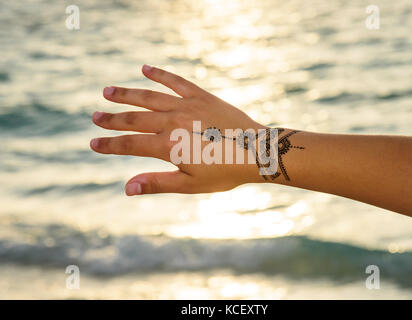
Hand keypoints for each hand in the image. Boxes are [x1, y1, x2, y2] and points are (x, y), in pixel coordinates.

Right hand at [90, 65, 266, 194]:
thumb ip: (157, 184)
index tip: (92, 143)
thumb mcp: (189, 184)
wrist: (257, 152)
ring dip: (127, 95)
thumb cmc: (224, 172)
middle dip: (113, 119)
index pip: (130, 144)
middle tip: (94, 116)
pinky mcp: (201, 96)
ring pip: (149, 98)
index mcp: (168, 146)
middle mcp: (173, 122)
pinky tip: (145, 68)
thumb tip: (126, 189)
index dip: (109, 145)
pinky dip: (160, 74)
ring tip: (108, 92)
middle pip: (135, 119)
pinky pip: (176, 82)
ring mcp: (187, 106)